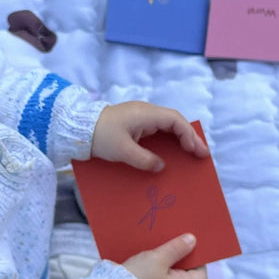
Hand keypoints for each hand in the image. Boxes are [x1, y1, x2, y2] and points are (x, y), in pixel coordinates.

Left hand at [91, 102, 208, 171]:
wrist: (77, 128)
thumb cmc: (99, 136)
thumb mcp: (122, 151)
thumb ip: (144, 160)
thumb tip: (161, 167)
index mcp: (145, 114)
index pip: (175, 120)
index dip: (188, 135)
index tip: (196, 151)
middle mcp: (145, 112)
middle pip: (174, 122)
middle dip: (189, 138)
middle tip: (201, 155)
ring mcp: (139, 117)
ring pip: (166, 126)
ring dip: (179, 139)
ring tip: (190, 155)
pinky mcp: (133, 124)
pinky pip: (156, 131)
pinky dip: (167, 140)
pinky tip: (170, 153)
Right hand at [122, 234, 207, 278]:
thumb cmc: (140, 278)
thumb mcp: (158, 258)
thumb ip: (176, 248)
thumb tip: (192, 240)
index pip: (201, 276)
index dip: (197, 261)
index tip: (186, 247)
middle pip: (186, 278)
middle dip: (179, 262)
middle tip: (170, 247)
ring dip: (166, 268)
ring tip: (156, 255)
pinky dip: (157, 276)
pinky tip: (146, 266)